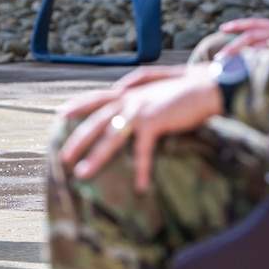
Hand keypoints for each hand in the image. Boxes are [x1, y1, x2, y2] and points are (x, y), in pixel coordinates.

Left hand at [59, 70, 223, 193]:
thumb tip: (121, 88)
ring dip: (96, 156)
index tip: (60, 113)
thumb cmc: (186, 85)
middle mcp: (130, 98)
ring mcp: (140, 110)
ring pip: (110, 136)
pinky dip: (142, 169)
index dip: (79, 104)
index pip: (97, 97)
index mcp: (129, 91)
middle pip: (96, 121)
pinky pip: (143, 150)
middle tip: (63, 157)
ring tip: (83, 172)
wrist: (208, 85)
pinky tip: (140, 187)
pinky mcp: (155, 121)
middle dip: (78, 139)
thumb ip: (138, 83)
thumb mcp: (158, 81)